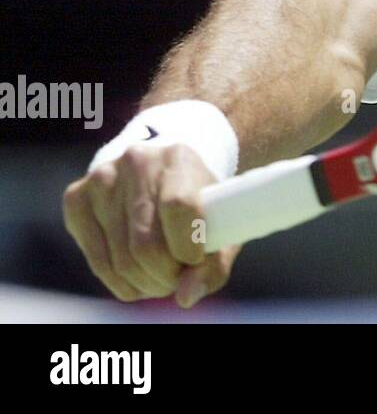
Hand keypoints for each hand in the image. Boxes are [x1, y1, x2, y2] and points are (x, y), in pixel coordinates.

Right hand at [63, 143, 240, 307]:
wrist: (166, 176)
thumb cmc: (200, 205)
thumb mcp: (222, 227)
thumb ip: (213, 266)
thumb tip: (185, 297)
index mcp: (178, 159)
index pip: (180, 207)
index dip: (188, 247)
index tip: (195, 260)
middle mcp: (137, 162)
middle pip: (146, 244)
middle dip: (165, 275)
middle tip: (177, 278)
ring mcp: (102, 179)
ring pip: (121, 260)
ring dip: (145, 283)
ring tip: (162, 279)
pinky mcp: (76, 198)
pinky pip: (98, 261)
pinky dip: (121, 283)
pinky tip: (138, 279)